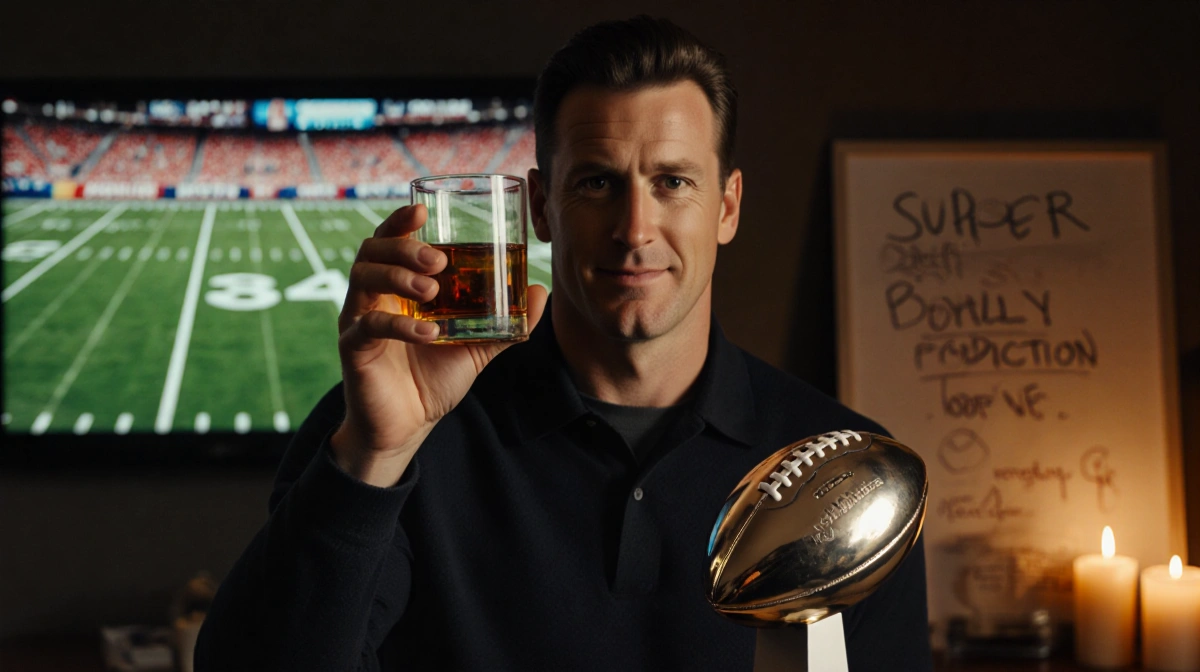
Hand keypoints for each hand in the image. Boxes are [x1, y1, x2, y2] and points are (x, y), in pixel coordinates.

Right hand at [331, 203, 548, 484]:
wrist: (408, 425)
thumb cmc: (433, 379)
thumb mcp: (476, 347)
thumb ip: (505, 322)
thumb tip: (539, 291)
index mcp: (396, 287)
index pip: (389, 240)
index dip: (400, 220)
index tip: (422, 210)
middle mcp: (372, 296)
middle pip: (372, 250)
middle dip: (403, 247)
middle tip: (437, 260)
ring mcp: (358, 320)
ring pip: (362, 278)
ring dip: (398, 277)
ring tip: (431, 290)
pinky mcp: (354, 349)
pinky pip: (368, 326)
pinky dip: (399, 324)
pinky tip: (428, 332)